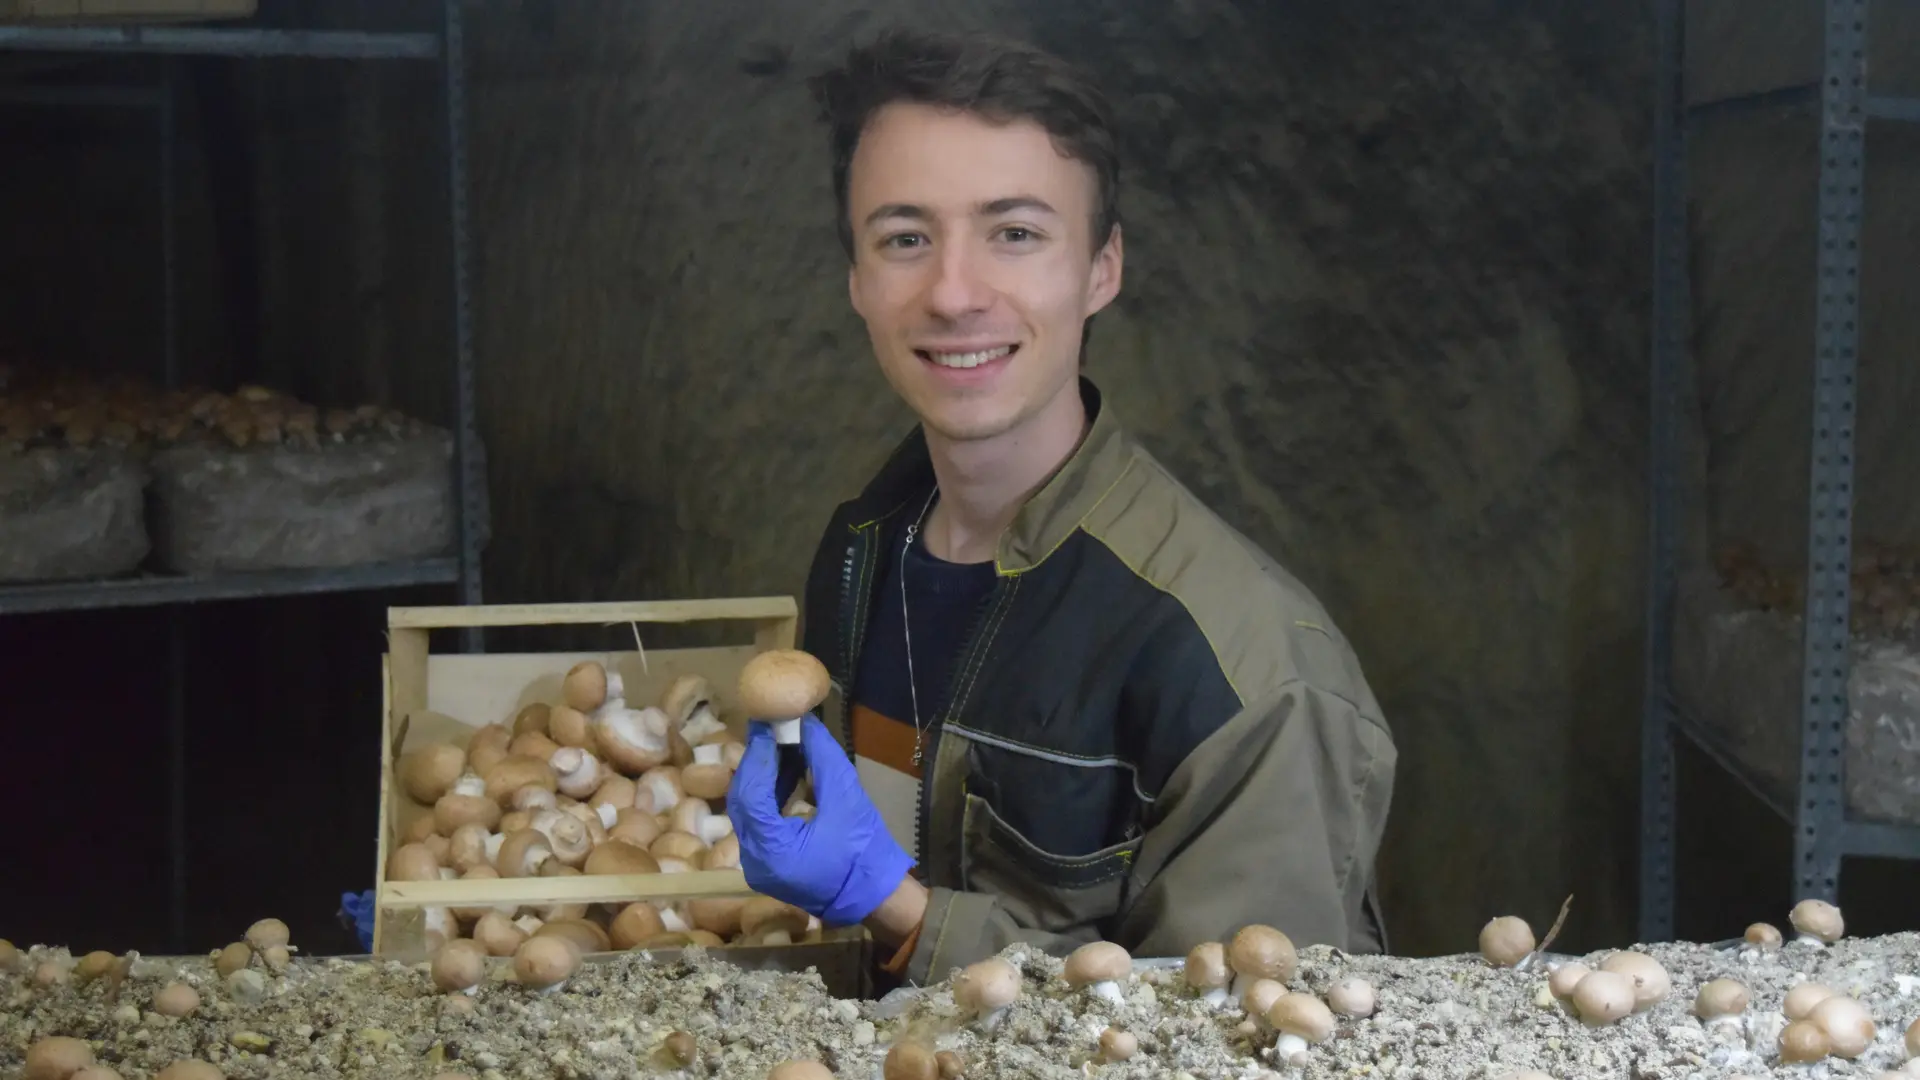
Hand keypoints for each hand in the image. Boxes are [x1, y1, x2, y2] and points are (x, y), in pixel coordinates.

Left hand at [726, 714, 915, 925]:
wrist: (872, 895)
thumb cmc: (863, 850)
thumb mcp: (847, 799)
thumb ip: (823, 759)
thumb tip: (806, 724)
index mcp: (772, 851)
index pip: (751, 796)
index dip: (758, 758)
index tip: (768, 728)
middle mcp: (754, 861)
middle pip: (742, 802)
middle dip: (755, 763)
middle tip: (768, 730)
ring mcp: (757, 865)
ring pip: (747, 810)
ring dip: (761, 777)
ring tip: (778, 744)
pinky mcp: (765, 862)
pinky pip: (758, 822)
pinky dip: (767, 795)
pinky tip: (783, 771)